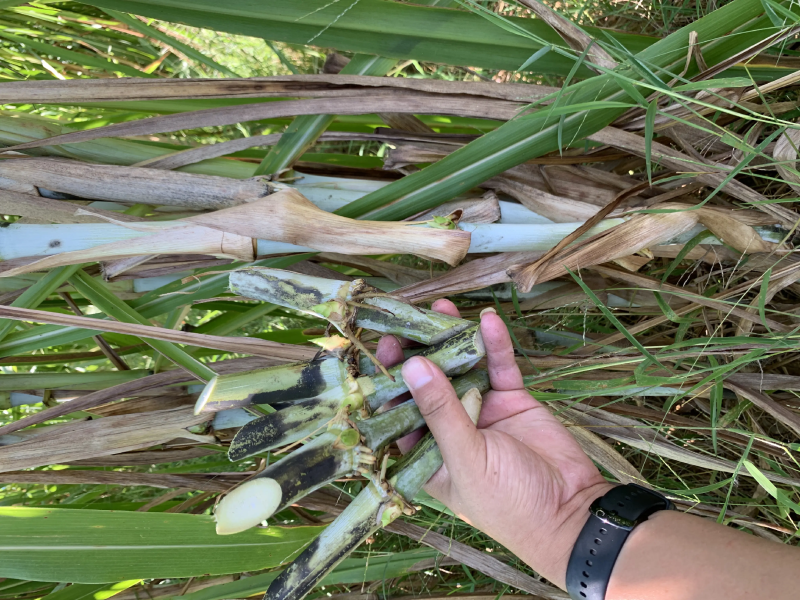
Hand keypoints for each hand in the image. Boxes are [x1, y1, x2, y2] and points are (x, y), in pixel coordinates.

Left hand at [376, 299, 611, 589]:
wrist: (571, 511)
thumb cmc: (508, 502)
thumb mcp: (467, 457)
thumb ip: (440, 411)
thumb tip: (411, 365)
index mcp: (426, 453)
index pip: (398, 411)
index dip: (390, 380)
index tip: (384, 347)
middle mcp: (448, 428)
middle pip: (427, 383)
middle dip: (419, 351)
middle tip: (408, 320)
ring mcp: (481, 410)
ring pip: (462, 368)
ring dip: (453, 339)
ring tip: (442, 306)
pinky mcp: (511, 399)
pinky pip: (499, 366)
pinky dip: (494, 344)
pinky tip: (488, 319)